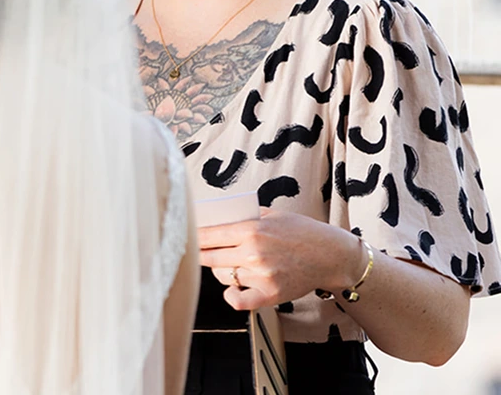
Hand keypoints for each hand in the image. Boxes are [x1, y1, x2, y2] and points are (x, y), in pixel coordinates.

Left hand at [198, 209, 364, 310]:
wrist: (331, 255)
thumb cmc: (301, 231)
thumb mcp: (271, 214)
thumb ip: (242, 216)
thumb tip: (212, 218)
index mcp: (251, 230)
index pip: (207, 235)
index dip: (191, 236)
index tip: (183, 235)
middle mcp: (253, 253)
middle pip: (208, 256)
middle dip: (200, 253)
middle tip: (198, 250)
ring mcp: (261, 276)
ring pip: (222, 276)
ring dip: (219, 270)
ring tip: (227, 263)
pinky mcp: (270, 294)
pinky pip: (239, 300)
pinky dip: (232, 296)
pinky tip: (233, 289)